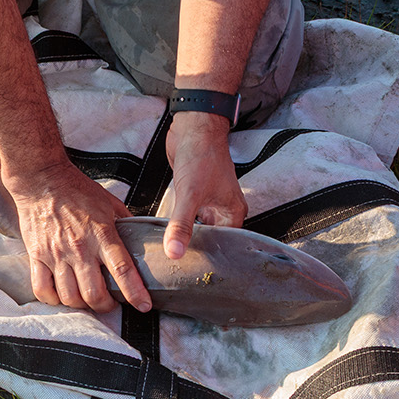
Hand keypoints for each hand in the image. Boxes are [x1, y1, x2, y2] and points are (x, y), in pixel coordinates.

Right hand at [7, 161, 151, 313]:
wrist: (43, 180)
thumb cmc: (77, 190)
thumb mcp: (110, 204)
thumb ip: (126, 224)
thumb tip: (141, 239)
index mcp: (102, 234)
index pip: (122, 270)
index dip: (135, 292)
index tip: (143, 305)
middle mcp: (80, 248)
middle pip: (94, 294)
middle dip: (107, 306)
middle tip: (112, 304)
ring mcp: (57, 254)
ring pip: (70, 296)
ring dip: (82, 305)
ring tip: (88, 301)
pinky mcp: (37, 256)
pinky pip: (42, 289)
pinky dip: (53, 300)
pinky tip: (61, 296)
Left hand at [162, 112, 245, 259]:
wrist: (193, 126)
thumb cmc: (202, 155)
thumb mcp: (190, 194)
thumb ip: (182, 225)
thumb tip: (174, 252)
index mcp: (233, 213)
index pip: (224, 246)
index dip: (209, 259)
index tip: (192, 273)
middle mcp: (223, 210)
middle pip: (211, 239)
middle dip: (195, 250)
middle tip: (178, 268)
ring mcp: (209, 202)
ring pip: (197, 229)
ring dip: (185, 237)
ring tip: (170, 254)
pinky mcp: (194, 195)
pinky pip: (187, 217)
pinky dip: (179, 224)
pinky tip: (166, 233)